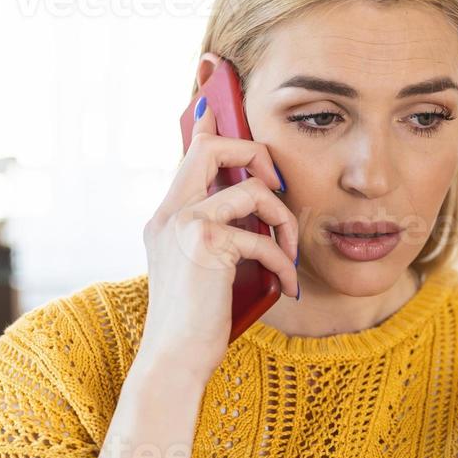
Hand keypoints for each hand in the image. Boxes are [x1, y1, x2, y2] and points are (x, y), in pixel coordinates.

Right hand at [137, 95, 300, 383]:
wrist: (175, 360)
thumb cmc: (198, 322)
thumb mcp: (209, 269)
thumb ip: (223, 234)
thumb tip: (259, 210)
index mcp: (168, 216)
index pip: (190, 151)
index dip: (209, 120)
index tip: (220, 97)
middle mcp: (169, 214)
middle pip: (213, 147)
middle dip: (257, 156)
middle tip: (278, 191)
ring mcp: (182, 225)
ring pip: (251, 189)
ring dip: (283, 220)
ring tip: (288, 254)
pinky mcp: (204, 244)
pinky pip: (261, 236)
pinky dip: (283, 261)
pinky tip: (286, 286)